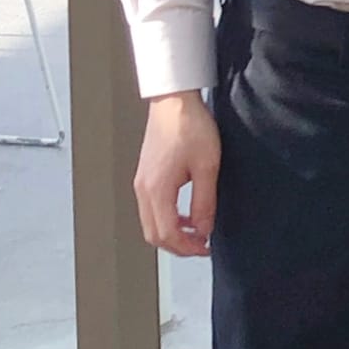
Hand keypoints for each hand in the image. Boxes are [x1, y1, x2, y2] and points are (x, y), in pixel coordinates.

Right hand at [135, 90, 220, 256]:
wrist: (174, 101)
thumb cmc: (189, 126)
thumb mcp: (207, 167)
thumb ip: (205, 202)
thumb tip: (204, 229)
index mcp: (157, 189)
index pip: (167, 234)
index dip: (187, 247)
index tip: (205, 248)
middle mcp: (143, 189)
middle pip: (154, 234)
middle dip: (178, 246)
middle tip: (201, 246)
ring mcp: (141, 183)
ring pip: (151, 224)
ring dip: (172, 234)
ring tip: (196, 232)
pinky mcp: (145, 176)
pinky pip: (151, 209)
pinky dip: (167, 219)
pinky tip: (186, 215)